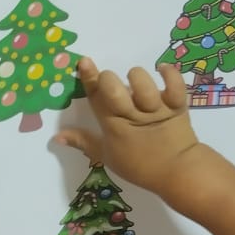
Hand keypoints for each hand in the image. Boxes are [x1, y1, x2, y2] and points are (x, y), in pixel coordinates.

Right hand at [56, 58, 199, 198]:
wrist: (178, 173)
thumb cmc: (140, 166)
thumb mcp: (107, 157)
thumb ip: (83, 142)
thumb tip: (57, 135)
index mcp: (112, 126)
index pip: (96, 98)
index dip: (89, 78)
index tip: (85, 62)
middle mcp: (132, 114)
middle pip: (113, 87)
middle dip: (109, 79)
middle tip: (113, 85)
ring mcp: (156, 109)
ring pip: (142, 83)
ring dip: (138, 78)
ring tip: (139, 83)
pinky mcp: (177, 106)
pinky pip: (175, 85)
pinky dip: (169, 73)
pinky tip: (161, 69)